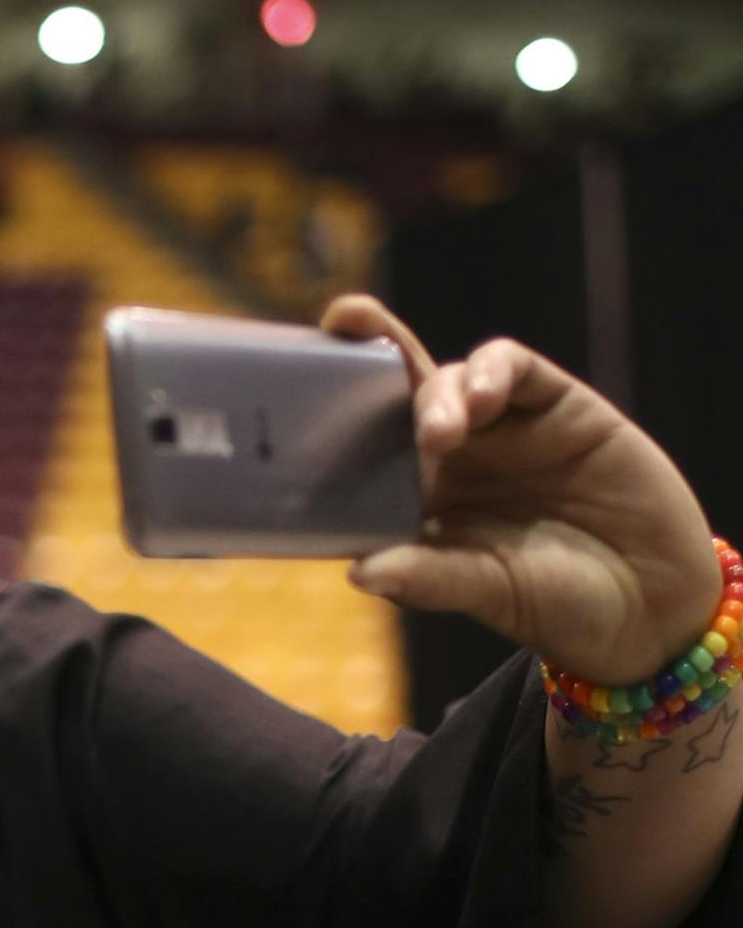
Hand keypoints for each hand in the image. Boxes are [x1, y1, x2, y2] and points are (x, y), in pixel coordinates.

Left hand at [323, 295, 717, 685]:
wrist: (648, 604)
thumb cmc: (553, 602)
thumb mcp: (486, 593)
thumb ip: (429, 577)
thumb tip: (360, 572)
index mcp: (413, 499)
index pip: (355, 449)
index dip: (321, 417)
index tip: (278, 398)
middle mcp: (448, 456)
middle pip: (392, 392)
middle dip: (362, 350)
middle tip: (341, 323)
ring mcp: (500, 427)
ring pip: (445, 378)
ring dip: (434, 393)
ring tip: (441, 432)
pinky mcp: (557, 406)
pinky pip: (512, 369)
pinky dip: (490, 373)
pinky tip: (482, 399)